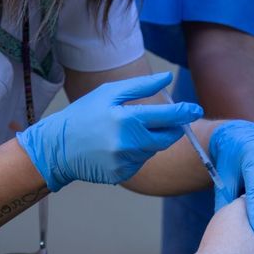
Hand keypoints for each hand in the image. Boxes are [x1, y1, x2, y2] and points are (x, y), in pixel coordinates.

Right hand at [16, 72, 201, 191]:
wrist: (56, 147)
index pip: (168, 117)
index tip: (196, 109)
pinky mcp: (123, 175)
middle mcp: (129, 144)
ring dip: (149, 140)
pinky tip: (117, 146)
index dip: (185, 112)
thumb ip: (141, 86)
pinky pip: (140, 162)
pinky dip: (136, 153)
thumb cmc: (83, 115)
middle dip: (170, 128)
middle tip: (162, 120)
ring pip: (154, 150)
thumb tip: (167, 78)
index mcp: (127, 119)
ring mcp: (126, 162)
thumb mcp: (108, 93)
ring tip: (125, 132)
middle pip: (167, 137)